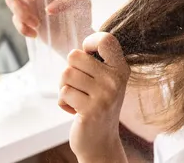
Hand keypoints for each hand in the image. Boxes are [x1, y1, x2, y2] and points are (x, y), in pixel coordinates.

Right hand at [4, 0, 93, 55]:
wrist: (76, 36)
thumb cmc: (80, 14)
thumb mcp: (82, 4)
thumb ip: (70, 0)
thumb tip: (49, 9)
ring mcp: (26, 3)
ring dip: (21, 11)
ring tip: (37, 23)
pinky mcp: (23, 19)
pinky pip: (14, 20)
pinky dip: (23, 27)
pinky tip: (35, 33)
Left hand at [60, 32, 129, 162]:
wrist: (101, 142)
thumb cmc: (97, 105)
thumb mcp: (106, 81)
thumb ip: (98, 62)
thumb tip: (80, 46)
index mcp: (121, 69)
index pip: (105, 40)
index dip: (89, 42)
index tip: (87, 55)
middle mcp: (116, 80)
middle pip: (75, 56)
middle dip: (70, 71)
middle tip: (79, 86)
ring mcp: (104, 95)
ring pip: (66, 74)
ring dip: (64, 87)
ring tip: (76, 98)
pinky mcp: (90, 110)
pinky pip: (63, 92)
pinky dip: (63, 102)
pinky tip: (74, 111)